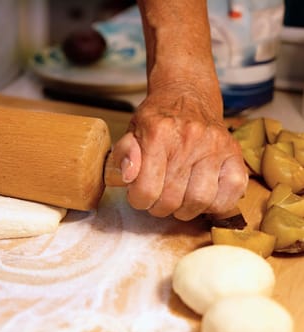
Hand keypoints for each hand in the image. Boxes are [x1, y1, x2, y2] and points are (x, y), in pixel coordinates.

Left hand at [112, 83, 247, 220]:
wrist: (188, 95)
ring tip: (179, 200)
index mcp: (158, 133)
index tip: (139, 196)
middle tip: (158, 199)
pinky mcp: (235, 153)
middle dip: (160, 207)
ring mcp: (215, 146)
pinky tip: (203, 197)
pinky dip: (217, 204)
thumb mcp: (131, 131)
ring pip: (201, 200)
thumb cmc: (158, 119)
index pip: (146, 189)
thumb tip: (128, 176)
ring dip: (186, 210)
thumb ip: (124, 153)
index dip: (139, 200)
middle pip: (172, 199)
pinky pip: (232, 193)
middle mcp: (189, 139)